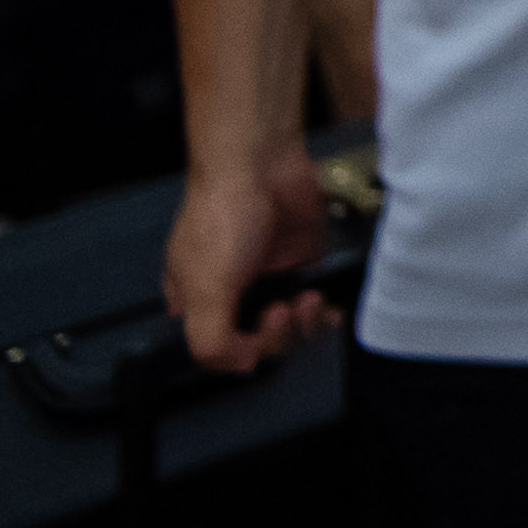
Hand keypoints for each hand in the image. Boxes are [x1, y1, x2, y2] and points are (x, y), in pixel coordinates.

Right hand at [164, 142, 335, 371]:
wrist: (261, 163)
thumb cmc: (222, 217)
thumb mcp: (205, 287)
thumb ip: (213, 337)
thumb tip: (242, 364)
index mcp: (197, 303)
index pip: (218, 351)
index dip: (242, 353)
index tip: (257, 335)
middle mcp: (233, 294)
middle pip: (260, 343)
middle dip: (278, 337)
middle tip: (283, 311)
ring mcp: (270, 278)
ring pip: (291, 328)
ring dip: (303, 326)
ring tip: (308, 302)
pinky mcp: (302, 262)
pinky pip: (316, 303)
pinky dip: (324, 315)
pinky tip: (330, 311)